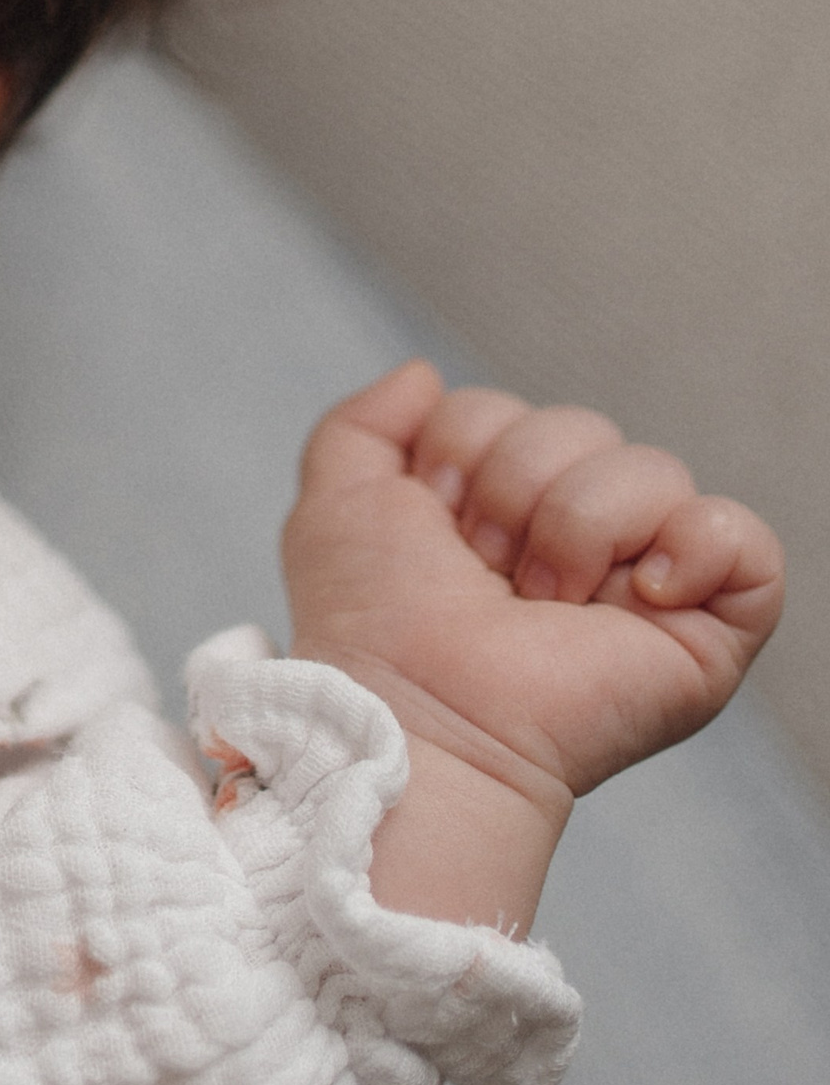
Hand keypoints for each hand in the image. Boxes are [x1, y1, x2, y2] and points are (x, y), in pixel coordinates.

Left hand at [280, 364, 780, 932]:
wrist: (420, 711)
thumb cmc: (373, 624)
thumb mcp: (338, 504)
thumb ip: (363, 425)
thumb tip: (426, 373)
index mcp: (507, 510)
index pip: (511, 412)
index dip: (462, 449)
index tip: (435, 523)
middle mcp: (584, 539)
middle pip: (582, 426)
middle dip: (515, 488)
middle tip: (487, 570)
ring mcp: (651, 584)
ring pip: (654, 469)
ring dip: (575, 528)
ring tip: (542, 602)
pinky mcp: (710, 633)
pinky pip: (745, 539)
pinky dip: (697, 546)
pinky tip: (644, 591)